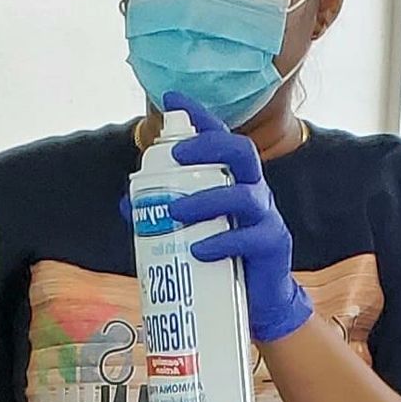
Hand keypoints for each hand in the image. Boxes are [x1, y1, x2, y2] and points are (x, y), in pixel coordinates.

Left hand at [162, 92, 312, 342]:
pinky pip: (249, 239)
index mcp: (234, 182)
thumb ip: (164, 216)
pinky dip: (221, 242)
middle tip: (176, 154)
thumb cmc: (226, 259)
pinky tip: (199, 250)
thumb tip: (127, 203)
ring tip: (175, 212)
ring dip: (206, 199)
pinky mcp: (273, 246)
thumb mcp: (194, 232)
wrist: (260, 302)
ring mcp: (267, 218)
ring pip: (244, 196)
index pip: (222, 140)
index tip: (174, 99)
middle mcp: (254, 192)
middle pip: (242, 153)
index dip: (201, 118)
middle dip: (209, 146)